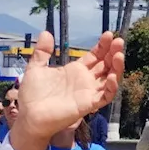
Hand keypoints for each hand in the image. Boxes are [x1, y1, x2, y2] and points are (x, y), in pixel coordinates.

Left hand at [9, 32, 124, 149]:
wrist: (29, 116)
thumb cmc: (32, 95)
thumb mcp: (35, 68)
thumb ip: (42, 52)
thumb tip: (46, 32)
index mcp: (76, 70)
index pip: (96, 56)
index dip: (103, 46)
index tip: (108, 34)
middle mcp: (86, 80)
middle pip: (106, 64)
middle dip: (114, 52)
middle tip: (118, 41)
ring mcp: (89, 92)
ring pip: (110, 79)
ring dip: (117, 67)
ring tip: (119, 55)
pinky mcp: (88, 104)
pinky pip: (105, 96)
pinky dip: (112, 87)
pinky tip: (112, 76)